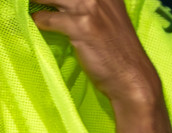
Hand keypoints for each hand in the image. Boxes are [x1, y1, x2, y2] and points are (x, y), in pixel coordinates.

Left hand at [32, 0, 162, 107]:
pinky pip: (44, 17)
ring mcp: (89, 9)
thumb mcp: (111, 19)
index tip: (54, 4)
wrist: (134, 81)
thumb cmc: (120, 53)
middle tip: (40, 4)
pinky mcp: (80, 26)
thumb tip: (62, 3)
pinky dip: (38, 22)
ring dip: (36, 2)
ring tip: (33, 8)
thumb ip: (92, 6)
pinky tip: (42, 27)